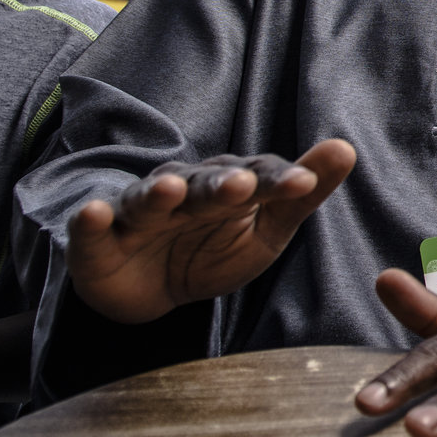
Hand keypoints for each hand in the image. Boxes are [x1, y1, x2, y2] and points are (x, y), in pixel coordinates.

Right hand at [67, 140, 355, 322]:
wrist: (149, 289)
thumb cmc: (213, 250)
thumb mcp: (266, 230)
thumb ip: (302, 194)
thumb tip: (346, 148)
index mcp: (227, 186)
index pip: (258, 178)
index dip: (280, 181)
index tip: (306, 183)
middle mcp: (183, 190)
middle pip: (205, 185)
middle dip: (221, 186)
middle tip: (242, 187)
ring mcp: (139, 212)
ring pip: (149, 199)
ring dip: (159, 194)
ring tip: (170, 191)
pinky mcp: (98, 238)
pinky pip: (93, 227)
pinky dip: (90, 220)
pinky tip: (93, 213)